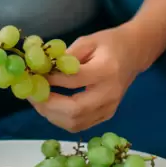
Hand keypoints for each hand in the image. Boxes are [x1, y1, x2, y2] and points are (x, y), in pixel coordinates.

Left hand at [30, 25, 145, 132]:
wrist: (134, 54)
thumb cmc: (109, 44)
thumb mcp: (87, 41)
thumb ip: (66, 56)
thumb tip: (41, 69)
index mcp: (106, 70)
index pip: (74, 80)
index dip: (51, 80)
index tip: (34, 75)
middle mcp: (109, 93)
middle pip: (75, 110)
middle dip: (48, 104)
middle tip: (31, 94)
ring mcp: (109, 108)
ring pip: (75, 122)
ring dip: (51, 114)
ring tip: (37, 100)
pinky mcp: (107, 115)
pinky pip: (79, 125)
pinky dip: (60, 119)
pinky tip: (50, 107)